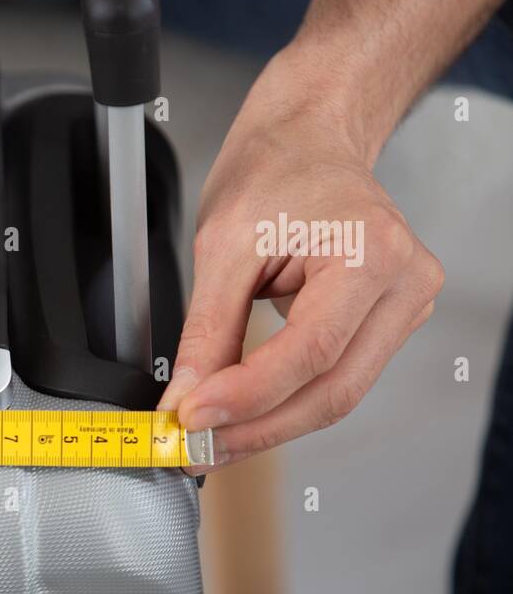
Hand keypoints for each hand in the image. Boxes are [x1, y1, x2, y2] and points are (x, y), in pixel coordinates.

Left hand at [160, 48, 443, 471]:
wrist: (306, 142)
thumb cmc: (273, 174)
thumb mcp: (220, 248)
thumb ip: (206, 332)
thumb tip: (188, 401)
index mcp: (371, 252)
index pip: (310, 351)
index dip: (248, 397)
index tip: (192, 421)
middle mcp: (404, 284)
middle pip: (331, 390)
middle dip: (256, 429)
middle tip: (194, 452)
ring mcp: (404, 308)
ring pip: (335, 396)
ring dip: (268, 426)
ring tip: (210, 442)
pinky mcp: (387, 325)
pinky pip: (335, 380)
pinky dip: (285, 404)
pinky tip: (242, 417)